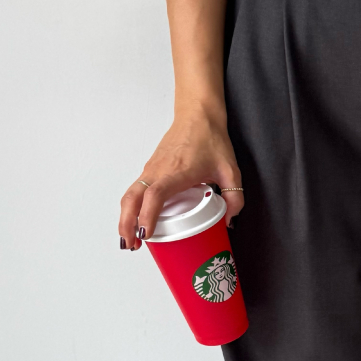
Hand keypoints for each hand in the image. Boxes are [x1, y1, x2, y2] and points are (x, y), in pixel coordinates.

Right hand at [118, 108, 242, 249]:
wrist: (197, 116)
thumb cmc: (210, 139)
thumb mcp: (230, 170)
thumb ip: (235, 197)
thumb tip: (229, 221)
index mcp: (178, 171)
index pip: (156, 195)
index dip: (148, 215)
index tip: (145, 234)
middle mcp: (159, 170)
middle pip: (133, 198)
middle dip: (127, 224)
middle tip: (132, 245)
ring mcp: (151, 169)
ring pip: (130, 195)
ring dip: (126, 217)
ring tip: (131, 240)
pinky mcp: (150, 169)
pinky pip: (135, 190)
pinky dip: (131, 207)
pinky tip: (137, 221)